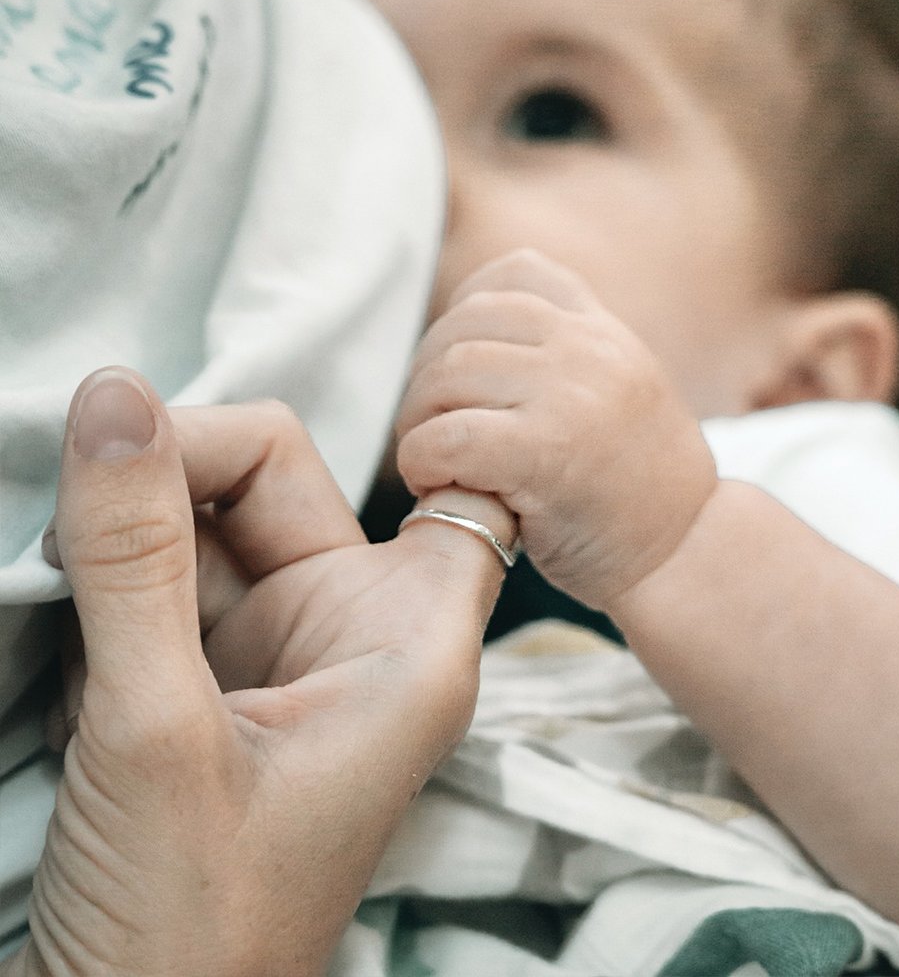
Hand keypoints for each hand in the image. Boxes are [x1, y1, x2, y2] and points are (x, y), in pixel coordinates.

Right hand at [15, 368, 510, 976]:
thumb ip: (134, 557)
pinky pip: (156, 578)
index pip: (422, 478)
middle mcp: (354, 632)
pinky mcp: (203, 677)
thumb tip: (114, 395)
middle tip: (77, 510)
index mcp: (408, 643)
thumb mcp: (154, 732)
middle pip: (274, 477)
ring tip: (56, 571)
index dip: (351, 442)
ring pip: (200, 522)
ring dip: (121, 527)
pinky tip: (58, 608)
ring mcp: (273, 650)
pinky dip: (100, 576)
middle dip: (169, 476)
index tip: (207, 436)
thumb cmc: (185, 935)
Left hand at [396, 249, 716, 610]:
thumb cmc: (638, 490)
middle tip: (426, 430)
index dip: (466, 310)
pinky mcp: (547, 453)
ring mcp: (571, 396)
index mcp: (605, 330)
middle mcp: (590, 349)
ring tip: (430, 461)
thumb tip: (464, 345)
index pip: (518, 272)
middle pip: (465, 325)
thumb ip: (565, 358)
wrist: (687, 555)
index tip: (456, 366)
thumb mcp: (620, 392)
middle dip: (425, 378)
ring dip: (416, 421)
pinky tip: (434, 486)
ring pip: (447, 374)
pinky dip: (421, 461)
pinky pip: (448, 438)